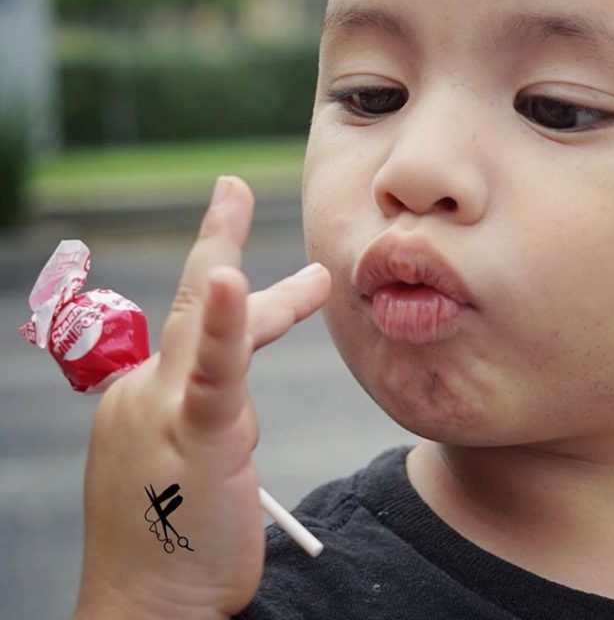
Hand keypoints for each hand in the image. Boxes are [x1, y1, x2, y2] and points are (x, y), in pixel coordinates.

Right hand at [74, 176, 330, 619]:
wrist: (150, 609)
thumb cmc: (176, 541)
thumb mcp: (189, 460)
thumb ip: (209, 413)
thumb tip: (238, 403)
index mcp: (147, 397)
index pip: (193, 330)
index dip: (220, 291)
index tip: (227, 253)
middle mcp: (145, 392)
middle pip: (195, 309)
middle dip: (215, 243)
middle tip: (232, 188)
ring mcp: (164, 409)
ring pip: (216, 330)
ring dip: (268, 301)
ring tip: (316, 277)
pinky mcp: (195, 432)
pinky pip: (213, 369)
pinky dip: (222, 323)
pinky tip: (228, 280)